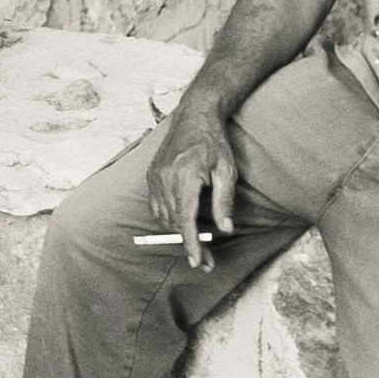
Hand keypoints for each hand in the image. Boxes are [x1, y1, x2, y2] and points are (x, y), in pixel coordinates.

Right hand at [141, 98, 239, 270]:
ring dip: (178, 232)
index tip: (198, 262)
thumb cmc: (214, 142)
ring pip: (163, 217)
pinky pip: (156, 207)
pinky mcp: (151, 176)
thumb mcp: (227, 171)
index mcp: (184, 177)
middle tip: (207, 260)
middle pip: (174, 223)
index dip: (191, 244)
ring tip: (197, 242)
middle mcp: (164, 179)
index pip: (185, 220)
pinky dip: (168, 219)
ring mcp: (154, 177)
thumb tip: (226, 229)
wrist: (194, 115)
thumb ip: (224, 201)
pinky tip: (181, 221)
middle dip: (189, 244)